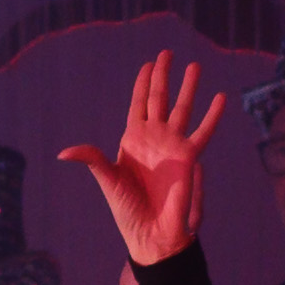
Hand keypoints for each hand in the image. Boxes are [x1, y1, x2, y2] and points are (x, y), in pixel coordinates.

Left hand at [60, 52, 217, 266]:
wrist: (149, 233)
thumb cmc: (127, 210)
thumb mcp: (108, 181)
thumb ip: (92, 160)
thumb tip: (64, 152)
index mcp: (132, 139)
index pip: (139, 103)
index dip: (142, 83)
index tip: (148, 64)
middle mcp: (154, 137)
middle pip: (160, 98)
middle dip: (163, 75)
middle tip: (167, 52)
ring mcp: (173, 145)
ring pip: (183, 108)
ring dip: (189, 87)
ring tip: (195, 65)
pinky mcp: (189, 157)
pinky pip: (203, 132)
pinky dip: (212, 116)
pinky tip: (220, 98)